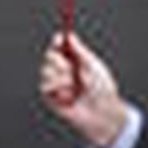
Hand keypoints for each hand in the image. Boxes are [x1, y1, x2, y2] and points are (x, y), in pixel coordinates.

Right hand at [39, 30, 129, 147]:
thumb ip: (80, 50)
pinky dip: (57, 88)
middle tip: (70, 67)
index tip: (59, 39)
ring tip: (74, 85)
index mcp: (75, 60)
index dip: (57, 41)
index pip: (60, 46)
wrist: (102, 112)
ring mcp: (56, 83)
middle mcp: (64, 70)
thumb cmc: (102, 90)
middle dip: (58, 60)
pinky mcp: (51, 97)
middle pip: (49, 56)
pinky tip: (69, 94)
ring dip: (60, 76)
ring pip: (45, 70)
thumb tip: (69, 35)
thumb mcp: (93, 65)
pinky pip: (45, 85)